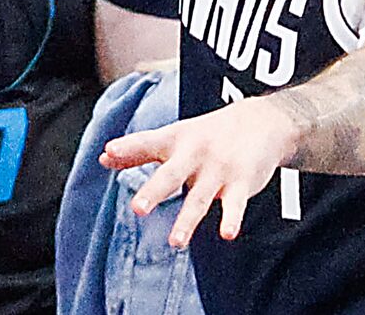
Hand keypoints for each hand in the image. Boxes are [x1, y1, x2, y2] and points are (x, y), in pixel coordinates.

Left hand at [102, 93, 300, 248]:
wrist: (262, 121)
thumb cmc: (208, 134)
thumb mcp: (173, 136)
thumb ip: (138, 150)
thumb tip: (103, 158)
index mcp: (174, 141)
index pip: (146, 143)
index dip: (127, 148)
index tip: (108, 153)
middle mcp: (194, 154)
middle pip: (171, 175)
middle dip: (154, 192)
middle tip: (137, 209)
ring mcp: (218, 169)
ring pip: (200, 198)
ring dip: (187, 221)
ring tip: (175, 243)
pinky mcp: (242, 182)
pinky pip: (235, 204)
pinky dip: (231, 218)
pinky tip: (227, 234)